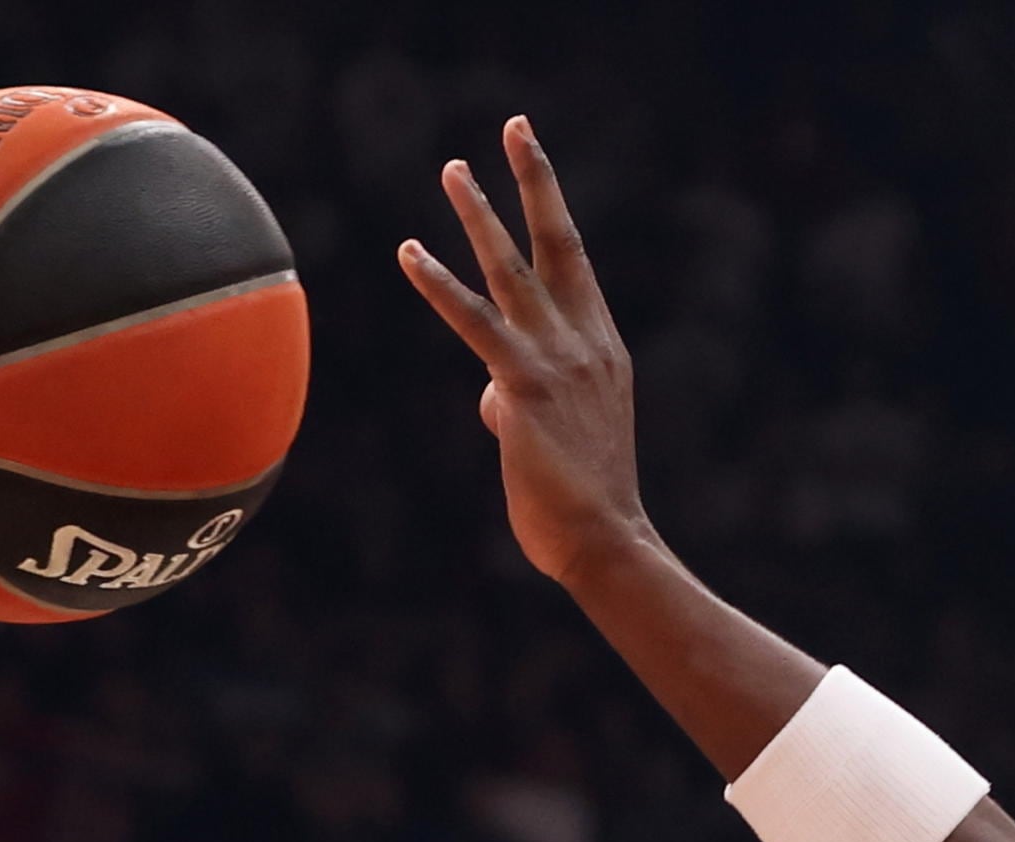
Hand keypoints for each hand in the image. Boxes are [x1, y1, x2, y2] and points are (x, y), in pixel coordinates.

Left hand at [397, 119, 651, 590]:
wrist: (604, 540)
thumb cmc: (581, 503)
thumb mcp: (554, 441)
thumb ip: (520, 403)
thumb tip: (489, 398)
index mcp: (602, 349)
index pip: (574, 268)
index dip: (552, 213)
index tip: (537, 166)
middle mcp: (585, 342)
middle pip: (557, 242)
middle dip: (535, 180)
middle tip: (514, 127)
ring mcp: (557, 359)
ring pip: (512, 269)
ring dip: (480, 214)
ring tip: (454, 169)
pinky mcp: (523, 384)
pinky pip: (473, 321)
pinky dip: (438, 284)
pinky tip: (410, 251)